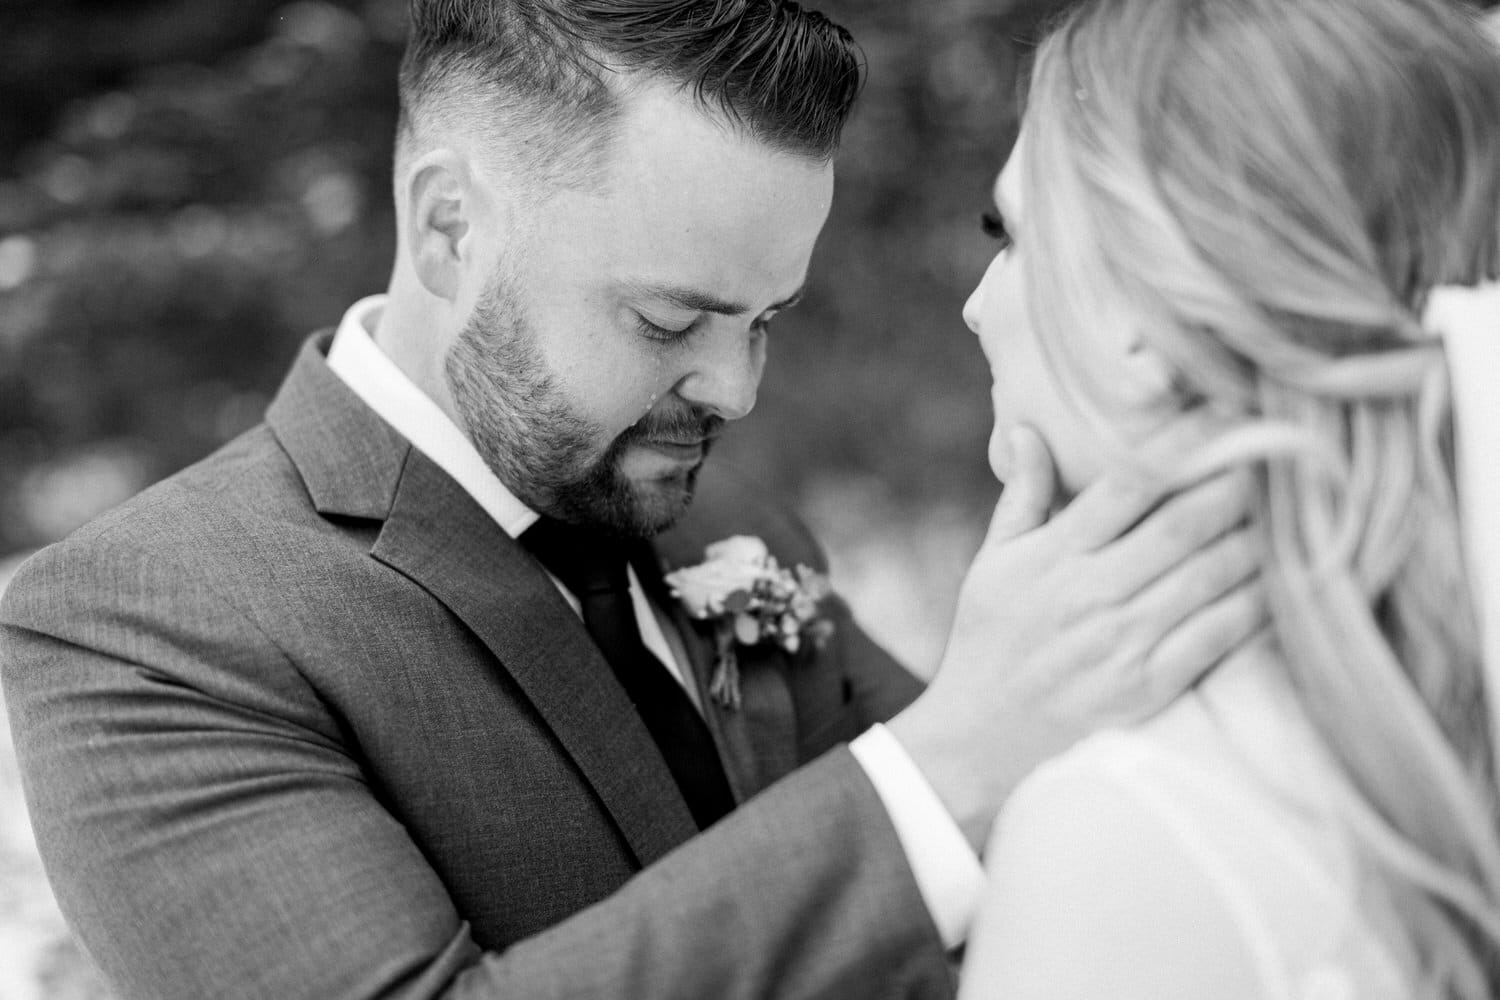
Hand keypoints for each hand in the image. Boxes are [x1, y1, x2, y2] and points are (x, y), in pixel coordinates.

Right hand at [888, 425, 1264, 850]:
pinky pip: (1219, 635)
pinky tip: (1291, 577)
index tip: (1225, 413)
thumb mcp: (991, 564)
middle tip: (1287, 444)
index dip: (1183, 444)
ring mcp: (1123, 641)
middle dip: (1240, 480)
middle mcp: (1091, 591)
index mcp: (1053, 554)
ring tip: (1302, 499)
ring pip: (1211, 573)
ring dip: (1261, 534)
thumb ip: (1020, 496)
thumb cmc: (987, 643)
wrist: (976, 740)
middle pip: (1183, 522)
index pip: (1128, 483)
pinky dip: (1258, 603)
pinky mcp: (1149, 686)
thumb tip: (1028, 429)